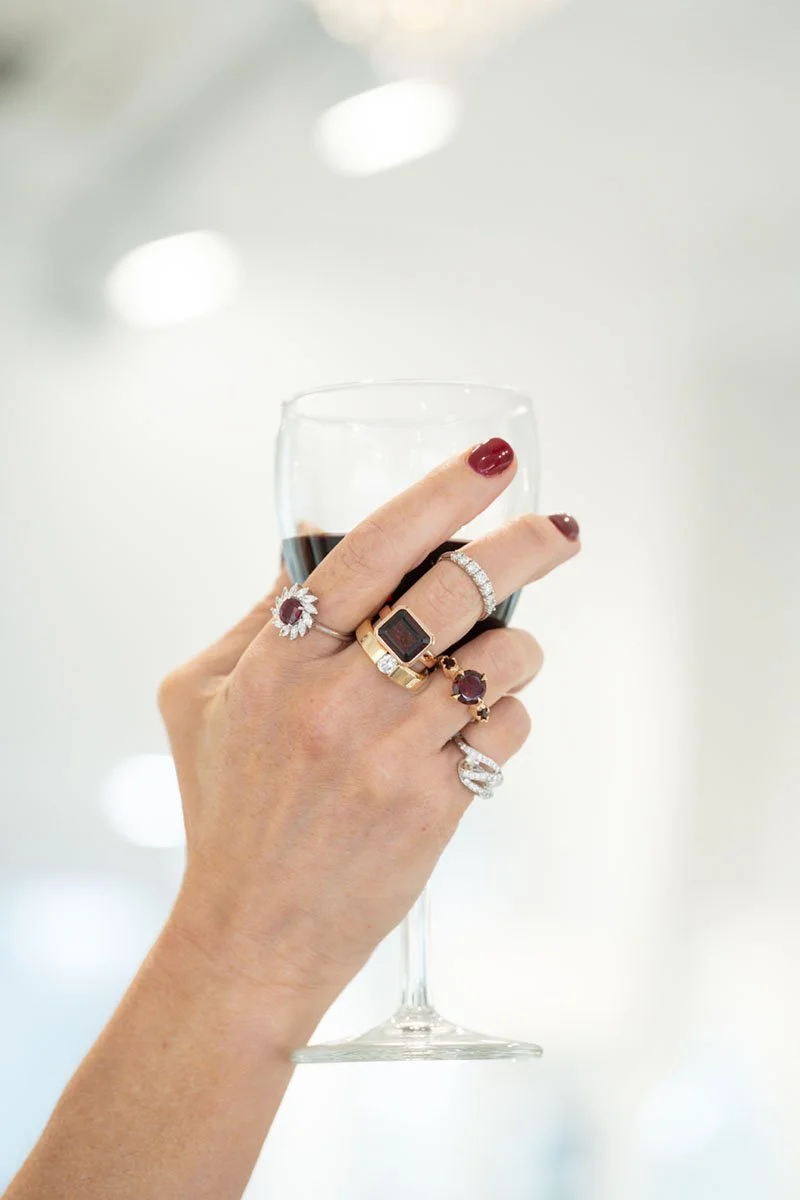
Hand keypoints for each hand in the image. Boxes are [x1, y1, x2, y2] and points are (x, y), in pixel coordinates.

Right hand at [160, 442, 579, 1007]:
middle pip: (457, 590)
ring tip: (505, 652)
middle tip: (559, 532)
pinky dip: (505, 714)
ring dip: (520, 646)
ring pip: (500, 658)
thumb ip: (259, 619)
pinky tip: (475, 727)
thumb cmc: (226, 808)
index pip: (372, 549)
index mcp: (280, 662)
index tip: (492, 463)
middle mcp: (339, 700)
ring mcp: (391, 754)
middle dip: (526, 546)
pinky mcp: (435, 805)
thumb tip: (319, 547)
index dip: (441, 493)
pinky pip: (506, 727)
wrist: (253, 931)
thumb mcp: (200, 699)